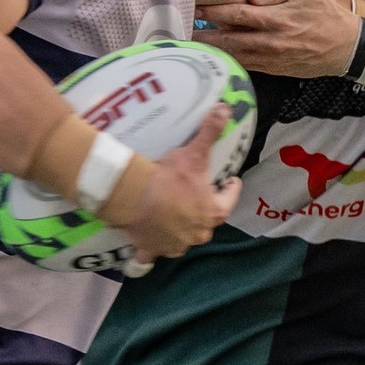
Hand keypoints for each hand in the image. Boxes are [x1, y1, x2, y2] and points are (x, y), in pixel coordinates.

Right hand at [103, 106, 240, 261]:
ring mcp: (174, 245)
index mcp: (212, 213)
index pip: (229, 200)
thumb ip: (210, 132)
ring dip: (180, 230)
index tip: (230, 180)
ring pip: (182, 239)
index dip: (230, 189)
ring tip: (173, 215)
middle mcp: (197, 234)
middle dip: (203, 211)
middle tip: (196, 196)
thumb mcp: (193, 153)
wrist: (134, 197)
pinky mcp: (150, 250)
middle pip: (206, 222)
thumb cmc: (169, 178)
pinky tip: (147, 245)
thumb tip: (226, 109)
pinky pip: (150, 255)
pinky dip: (150, 250)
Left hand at [200, 0, 357, 77]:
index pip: (238, 13)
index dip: (214, 10)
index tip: (195, 5)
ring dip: (212, 51)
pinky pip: (246, 65)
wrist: (347, 48)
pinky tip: (213, 56)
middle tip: (180, 31)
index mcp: (278, 18)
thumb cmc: (327, 14)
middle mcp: (271, 41)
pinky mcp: (274, 70)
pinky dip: (228, 61)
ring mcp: (272, 58)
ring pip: (234, 55)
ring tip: (190, 45)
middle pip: (229, 38)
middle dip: (204, 35)